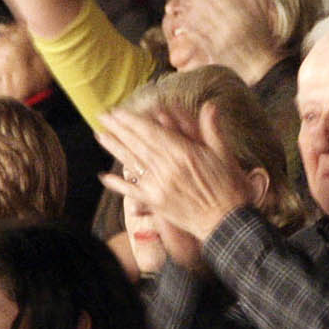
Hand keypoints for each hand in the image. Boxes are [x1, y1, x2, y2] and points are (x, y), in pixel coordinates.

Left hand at [96, 103, 255, 242]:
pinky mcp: (157, 203)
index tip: (119, 112)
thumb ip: (212, 131)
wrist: (226, 222)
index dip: (133, 121)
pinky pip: (133, 191)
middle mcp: (168, 168)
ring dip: (115, 149)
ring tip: (100, 135)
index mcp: (184, 154)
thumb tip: (209, 106)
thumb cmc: (228, 188)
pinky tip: (104, 176)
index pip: (152, 133)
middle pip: (138, 145)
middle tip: (103, 117)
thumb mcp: (224, 156)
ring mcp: (160, 186)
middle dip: (119, 129)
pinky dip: (119, 184)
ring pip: (133, 163)